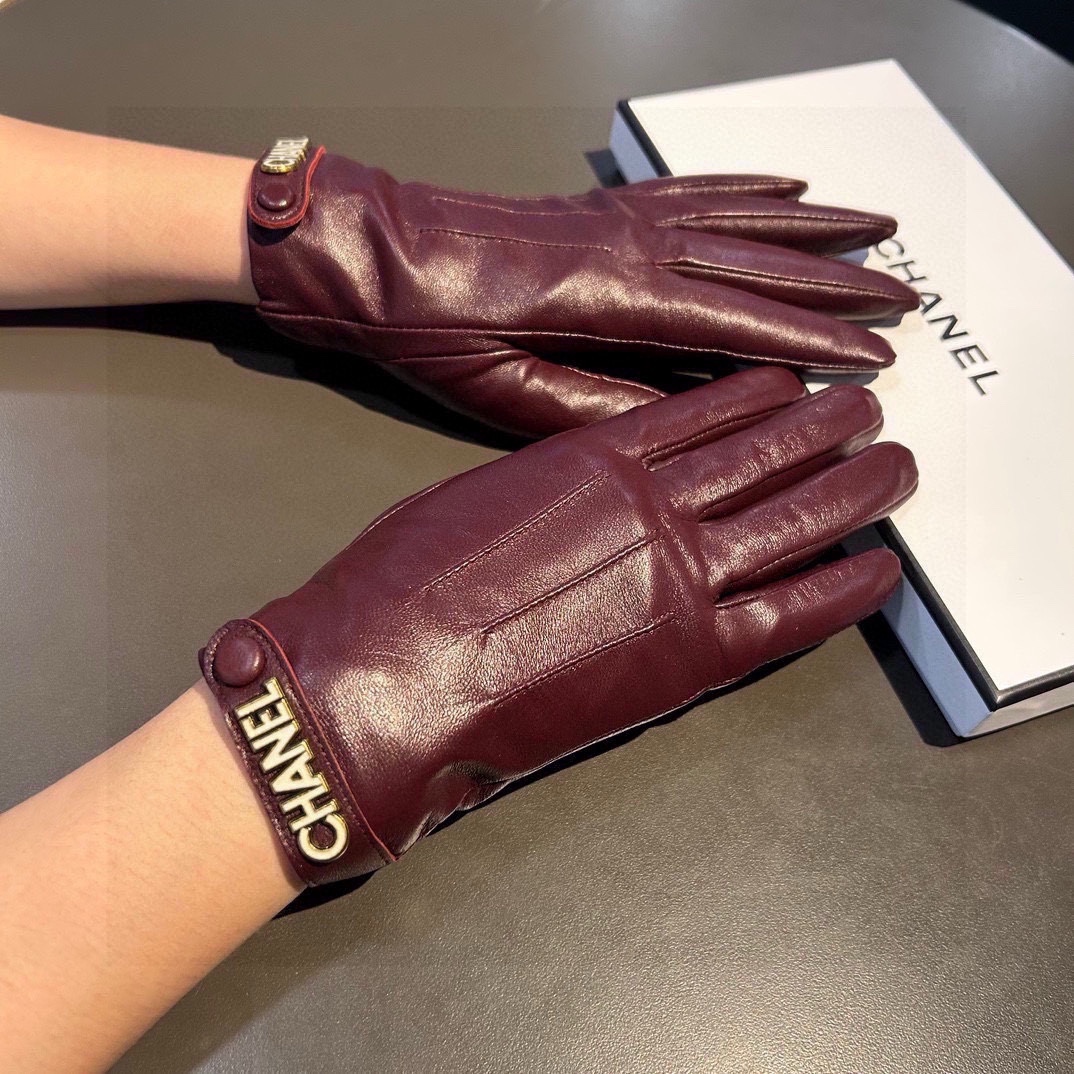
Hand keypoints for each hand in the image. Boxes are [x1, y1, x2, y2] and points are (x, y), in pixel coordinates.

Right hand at [200, 368, 916, 884]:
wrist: (382, 672)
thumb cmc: (404, 579)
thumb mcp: (479, 495)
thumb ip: (552, 486)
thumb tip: (588, 486)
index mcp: (595, 458)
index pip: (704, 413)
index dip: (759, 397)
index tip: (795, 384)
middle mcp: (653, 504)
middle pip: (766, 454)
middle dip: (824, 429)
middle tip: (866, 411)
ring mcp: (680, 576)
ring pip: (794, 518)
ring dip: (852, 489)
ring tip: (894, 466)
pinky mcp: (690, 654)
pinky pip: (791, 612)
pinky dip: (843, 588)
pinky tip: (880, 567)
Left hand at [246, 142, 916, 437]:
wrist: (369, 255)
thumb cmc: (423, 331)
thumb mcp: (498, 393)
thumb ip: (593, 407)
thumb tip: (679, 416)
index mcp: (605, 299)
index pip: (732, 322)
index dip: (809, 339)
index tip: (872, 355)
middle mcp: (625, 246)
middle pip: (753, 261)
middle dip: (835, 283)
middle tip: (904, 296)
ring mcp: (615, 217)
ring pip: (737, 214)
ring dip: (813, 225)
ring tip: (878, 228)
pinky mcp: (599, 206)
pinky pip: (691, 188)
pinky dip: (748, 186)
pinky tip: (790, 185)